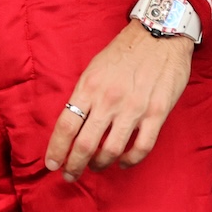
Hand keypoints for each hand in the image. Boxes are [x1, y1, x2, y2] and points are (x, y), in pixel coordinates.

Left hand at [43, 20, 193, 181]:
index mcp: (89, 87)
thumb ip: (85, 95)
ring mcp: (134, 108)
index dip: (57, 149)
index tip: (51, 164)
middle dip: (74, 165)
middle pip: (85, 143)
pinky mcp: (157, 113)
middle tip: (70, 176)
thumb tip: (74, 123)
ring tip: (95, 167)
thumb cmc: (124, 52)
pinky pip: (141, 147)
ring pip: (111, 150)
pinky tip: (123, 162)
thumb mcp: (94, 68)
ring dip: (100, 164)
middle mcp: (109, 99)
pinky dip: (130, 161)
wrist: (160, 35)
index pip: (66, 125)